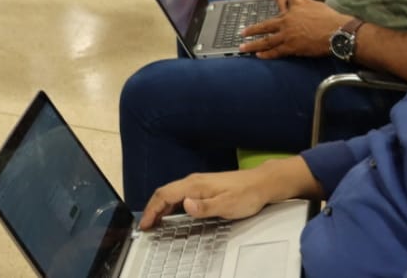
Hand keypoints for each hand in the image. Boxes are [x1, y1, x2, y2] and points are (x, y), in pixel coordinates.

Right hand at [140, 168, 275, 229]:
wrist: (261, 183)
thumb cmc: (246, 195)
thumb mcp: (227, 205)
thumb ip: (204, 207)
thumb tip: (185, 205)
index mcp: (194, 186)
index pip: (164, 195)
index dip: (152, 210)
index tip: (145, 224)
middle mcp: (192, 182)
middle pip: (164, 193)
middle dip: (151, 208)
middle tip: (145, 225)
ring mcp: (197, 183)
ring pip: (171, 193)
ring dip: (159, 206)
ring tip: (154, 221)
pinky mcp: (202, 187)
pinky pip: (179, 194)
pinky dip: (170, 204)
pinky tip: (171, 213)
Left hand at [240, 0, 346, 58]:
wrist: (337, 31)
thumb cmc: (326, 17)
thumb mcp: (312, 4)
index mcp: (289, 15)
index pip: (270, 20)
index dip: (259, 24)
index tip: (250, 27)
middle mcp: (286, 26)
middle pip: (264, 30)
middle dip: (251, 33)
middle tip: (240, 36)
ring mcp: (289, 38)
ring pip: (267, 42)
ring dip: (254, 46)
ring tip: (243, 49)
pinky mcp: (294, 49)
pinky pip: (278, 52)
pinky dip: (267, 55)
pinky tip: (260, 56)